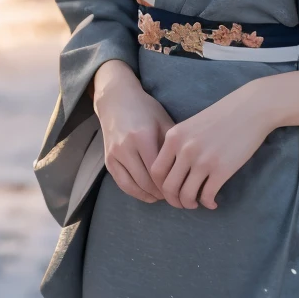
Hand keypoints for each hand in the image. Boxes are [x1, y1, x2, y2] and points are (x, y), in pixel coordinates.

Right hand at [93, 61, 173, 202]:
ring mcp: (114, 155)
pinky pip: (122, 184)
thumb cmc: (145, 109)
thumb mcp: (164, 121)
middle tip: (177, 196)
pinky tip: (149, 194)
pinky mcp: (108, 161)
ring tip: (164, 197)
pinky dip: (136, 193)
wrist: (116, 100)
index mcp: (142, 137)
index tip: (183, 188)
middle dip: (163, 193)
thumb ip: (174, 145)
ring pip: (133, 186)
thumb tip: (190, 169)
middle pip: (146, 182)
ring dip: (150, 196)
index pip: (158, 171)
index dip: (171, 184)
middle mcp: (126, 147)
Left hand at [149, 83, 275, 209]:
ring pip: (186, 195)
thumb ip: (178, 144)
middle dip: (173, 200)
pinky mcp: (222, 169)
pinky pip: (207, 195)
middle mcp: (185, 149)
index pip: (156, 170)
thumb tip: (172, 171)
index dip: (159, 186)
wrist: (251, 109)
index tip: (169, 191)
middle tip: (181, 203)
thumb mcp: (191, 125)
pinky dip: (208, 203)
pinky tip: (212, 203)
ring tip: (196, 203)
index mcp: (174, 137)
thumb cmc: (222, 116)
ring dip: (189, 204)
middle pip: (168, 187)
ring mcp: (203, 160)